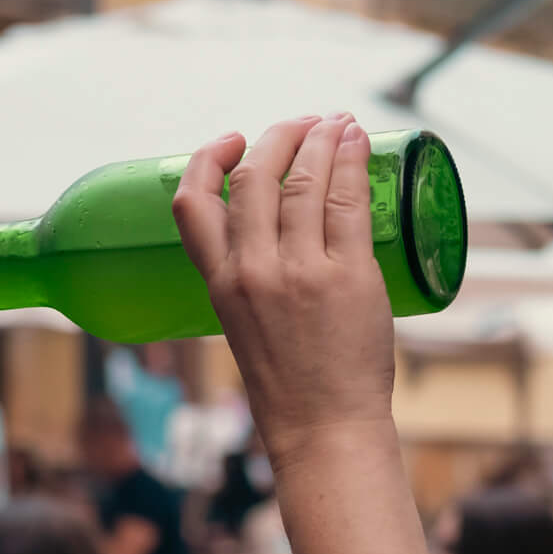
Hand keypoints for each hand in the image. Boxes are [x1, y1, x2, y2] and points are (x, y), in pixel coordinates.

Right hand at [171, 115, 394, 471]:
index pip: (193, 202)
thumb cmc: (289, 386)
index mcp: (220, 285)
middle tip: (303, 125)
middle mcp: (254, 272)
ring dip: (323, 138)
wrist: (323, 429)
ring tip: (338, 124)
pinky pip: (349, 200)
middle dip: (280, 136)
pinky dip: (353, 162)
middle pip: (257, 176)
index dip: (210, 158)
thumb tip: (282, 228)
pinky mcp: (348, 276)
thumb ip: (251, 278)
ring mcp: (301, 273)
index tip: (235, 141)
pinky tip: (358, 144)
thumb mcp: (244, 327)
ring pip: (305, 179)